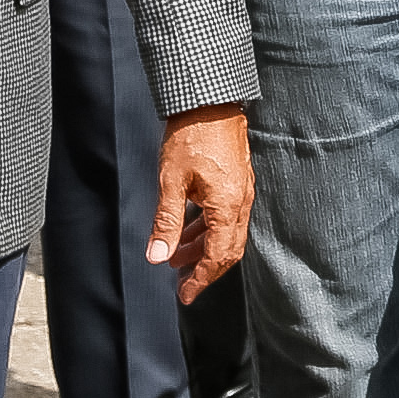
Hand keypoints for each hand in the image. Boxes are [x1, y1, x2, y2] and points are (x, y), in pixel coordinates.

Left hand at [149, 104, 252, 301]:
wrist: (211, 102)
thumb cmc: (191, 137)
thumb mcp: (171, 182)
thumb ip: (166, 222)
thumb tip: (157, 257)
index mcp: (227, 205)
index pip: (217, 255)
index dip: (201, 279)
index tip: (185, 295)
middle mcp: (240, 202)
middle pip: (229, 249)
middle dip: (205, 270)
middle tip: (183, 285)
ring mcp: (241, 191)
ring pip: (227, 234)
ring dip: (203, 249)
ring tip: (175, 256)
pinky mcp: (237, 182)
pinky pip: (226, 217)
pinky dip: (207, 230)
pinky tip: (187, 230)